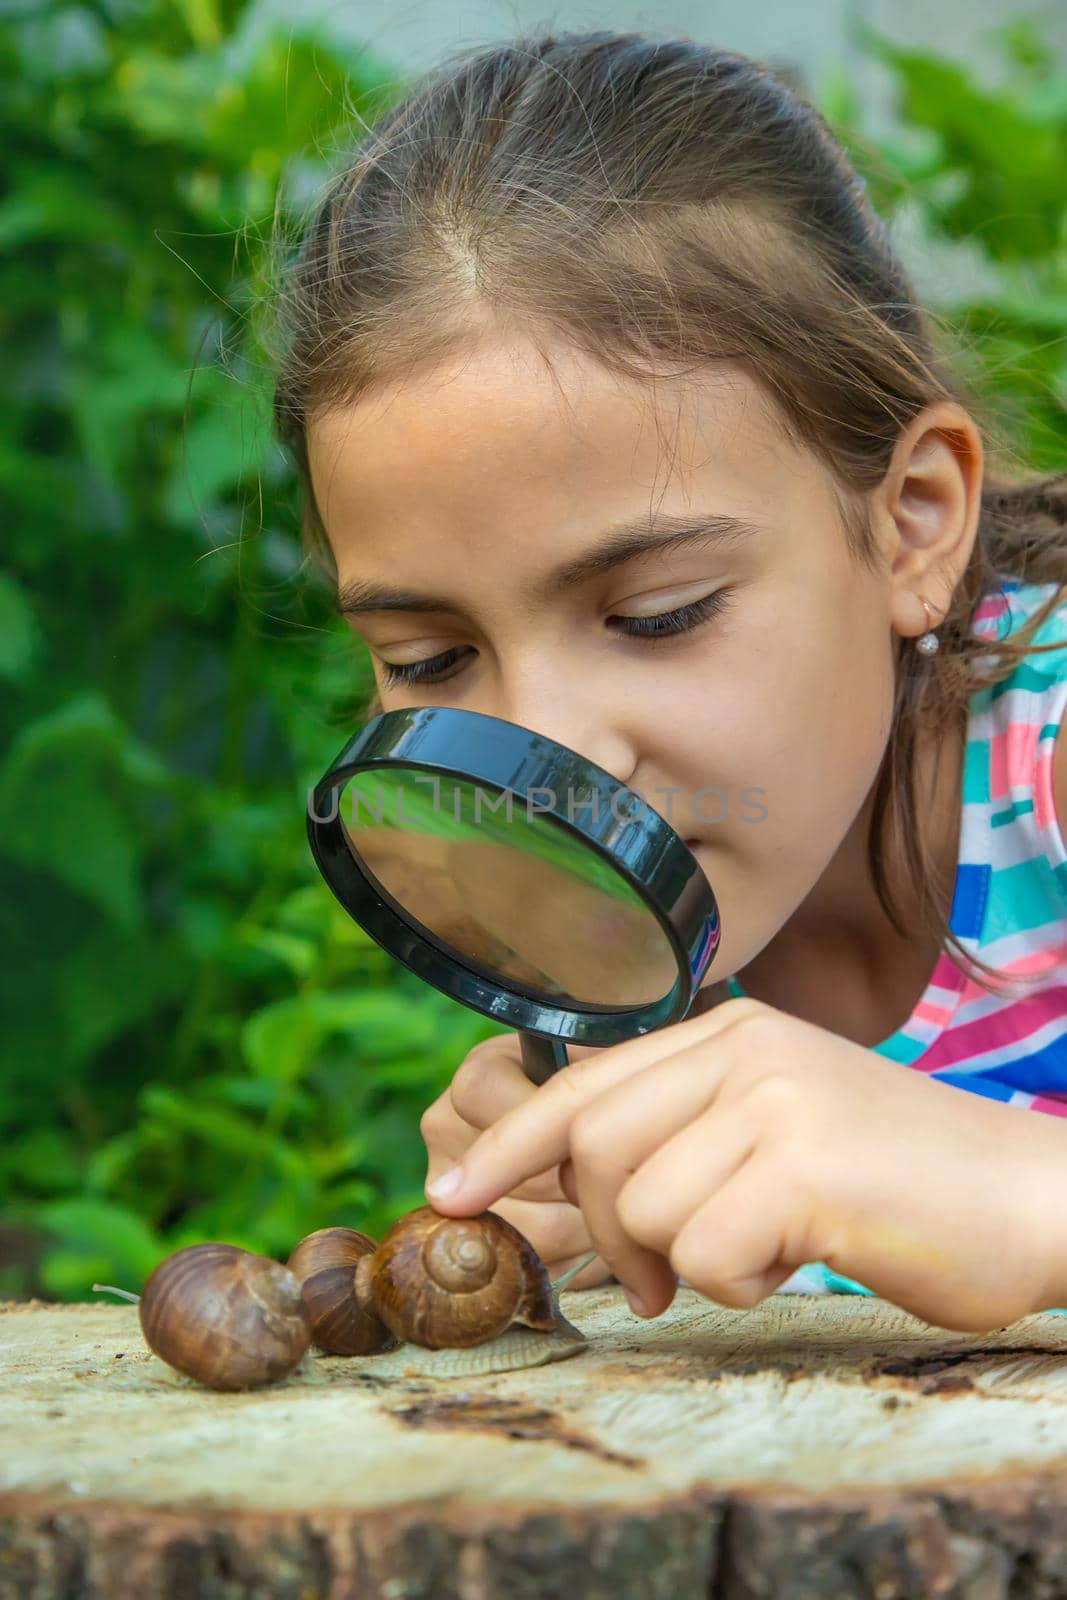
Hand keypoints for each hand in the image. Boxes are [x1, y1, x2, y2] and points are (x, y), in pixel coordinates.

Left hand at [424, 998, 1051, 1331]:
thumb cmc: (893, 1179)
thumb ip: (679, 1129)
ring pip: (642, 1206)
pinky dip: (737, 1283)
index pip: (582, 1083)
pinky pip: (705, 1252)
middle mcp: (744, 1049)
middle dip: (605, 1232)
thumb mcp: (774, 1123)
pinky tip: (797, 1258)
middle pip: (593, 1146)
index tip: (452, 1192)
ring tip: (755, 1255)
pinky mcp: (806, 1164)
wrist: (1029, 1195)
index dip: (506, 1144)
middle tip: (657, 1279)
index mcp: (730, 1031)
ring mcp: (775, 1099)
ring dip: (684, 1263)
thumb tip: (550, 1174)